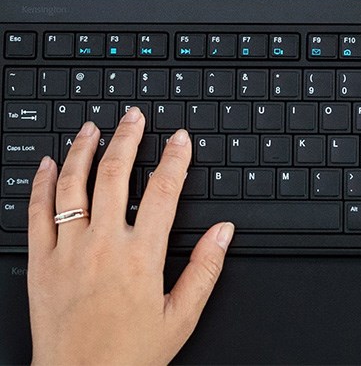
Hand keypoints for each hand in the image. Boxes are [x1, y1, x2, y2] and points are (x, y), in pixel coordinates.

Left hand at [26, 108, 233, 364]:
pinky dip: (41, 183)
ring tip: (92, 128)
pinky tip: (48, 164)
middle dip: (127, 138)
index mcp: (142, 256)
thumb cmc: (129, 354)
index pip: (164, 192)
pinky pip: (37, 212)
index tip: (180, 139)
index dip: (175, 159)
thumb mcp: (182, 315)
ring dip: (83, 150)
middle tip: (134, 117)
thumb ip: (205, 269)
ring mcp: (67, 251)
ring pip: (72, 185)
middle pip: (115, 175)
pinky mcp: (40, 263)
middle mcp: (103, 245)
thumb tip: (224, 232)